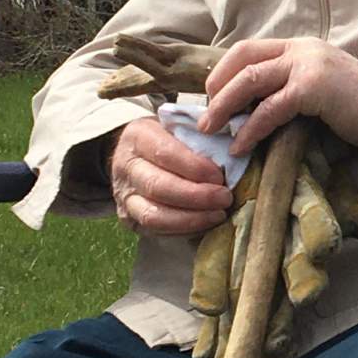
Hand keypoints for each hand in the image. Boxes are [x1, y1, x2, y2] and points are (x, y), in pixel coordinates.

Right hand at [110, 116, 232, 236]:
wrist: (136, 154)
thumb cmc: (168, 138)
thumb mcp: (179, 126)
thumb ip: (200, 137)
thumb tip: (233, 153)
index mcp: (137, 137)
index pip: (165, 153)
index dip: (195, 168)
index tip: (221, 176)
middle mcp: (125, 167)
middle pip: (159, 187)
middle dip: (197, 197)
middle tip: (225, 198)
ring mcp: (123, 196)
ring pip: (153, 215)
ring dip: (191, 219)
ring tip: (218, 215)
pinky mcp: (128, 219)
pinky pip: (155, 231)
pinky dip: (184, 231)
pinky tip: (205, 224)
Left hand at [197, 38, 357, 155]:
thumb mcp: (321, 88)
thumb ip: (291, 87)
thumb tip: (253, 109)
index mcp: (301, 46)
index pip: (248, 49)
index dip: (223, 72)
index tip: (210, 98)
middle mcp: (301, 49)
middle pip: (241, 60)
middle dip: (215, 89)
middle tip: (202, 116)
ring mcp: (308, 65)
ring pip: (249, 80)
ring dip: (223, 107)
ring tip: (210, 130)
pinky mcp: (313, 88)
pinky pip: (270, 108)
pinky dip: (250, 128)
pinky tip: (240, 145)